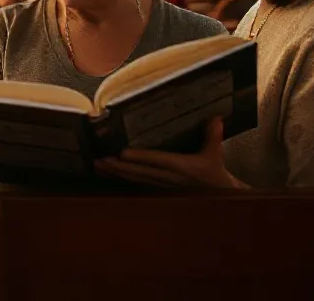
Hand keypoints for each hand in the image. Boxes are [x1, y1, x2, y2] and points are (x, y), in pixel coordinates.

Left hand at [94, 118, 242, 188]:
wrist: (217, 196)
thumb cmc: (213, 173)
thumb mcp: (214, 154)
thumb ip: (212, 135)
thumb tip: (216, 118)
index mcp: (182, 167)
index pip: (158, 161)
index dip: (140, 158)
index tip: (123, 153)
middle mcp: (168, 178)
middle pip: (139, 172)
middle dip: (118, 167)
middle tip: (99, 160)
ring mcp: (161, 186)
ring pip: (134, 179)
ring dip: (115, 174)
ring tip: (97, 166)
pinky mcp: (156, 190)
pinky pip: (135, 185)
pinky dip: (120, 179)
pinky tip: (106, 174)